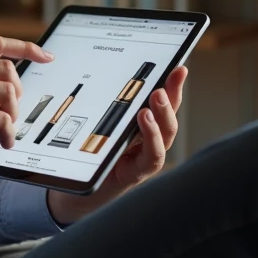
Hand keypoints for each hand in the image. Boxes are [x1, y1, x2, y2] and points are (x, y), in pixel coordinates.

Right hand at [0, 36, 53, 182]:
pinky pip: (4, 120)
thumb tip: (10, 77)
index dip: (26, 48)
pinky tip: (2, 141)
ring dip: (12, 114)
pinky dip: (8, 134)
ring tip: (1, 126)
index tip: (46, 56)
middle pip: (8, 70)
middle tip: (8, 111)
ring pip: (9, 93)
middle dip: (16, 93)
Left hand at [47, 66, 186, 225]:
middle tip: (166, 81)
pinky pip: (151, 158)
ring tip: (152, 103)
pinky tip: (144, 124)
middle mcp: (149, 140)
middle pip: (168, 115)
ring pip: (165, 136)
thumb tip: (101, 69)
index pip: (162, 101)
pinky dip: (152, 141)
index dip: (173, 84)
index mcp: (141, 124)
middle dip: (171, 97)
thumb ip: (102, 105)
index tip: (179, 67)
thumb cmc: (89, 154)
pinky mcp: (135, 173)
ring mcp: (145, 157)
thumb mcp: (94, 124)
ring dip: (161, 117)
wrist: (77, 191)